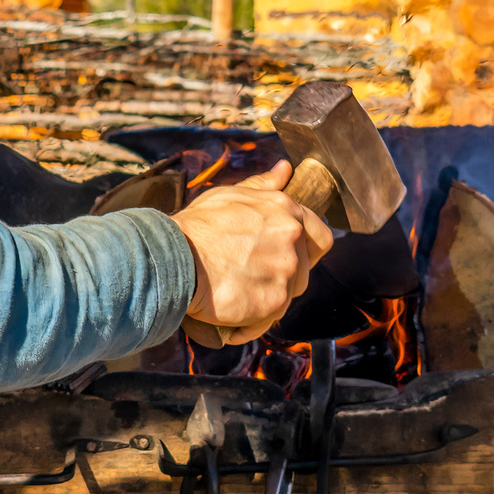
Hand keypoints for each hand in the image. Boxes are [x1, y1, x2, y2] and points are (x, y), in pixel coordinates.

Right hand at [170, 160, 332, 342]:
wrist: (173, 258)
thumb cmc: (196, 227)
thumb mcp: (229, 195)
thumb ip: (263, 186)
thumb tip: (285, 170)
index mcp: (285, 211)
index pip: (320, 237)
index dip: (307, 252)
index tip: (287, 260)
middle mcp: (292, 238)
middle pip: (303, 271)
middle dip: (279, 278)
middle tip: (247, 280)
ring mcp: (286, 271)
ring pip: (286, 296)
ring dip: (265, 300)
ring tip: (235, 298)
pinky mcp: (275, 301)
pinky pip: (269, 319)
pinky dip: (250, 324)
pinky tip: (230, 320)